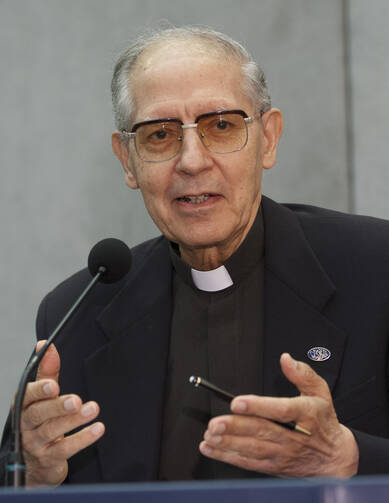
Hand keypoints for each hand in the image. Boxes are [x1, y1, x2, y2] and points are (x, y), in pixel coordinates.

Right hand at [20, 341, 104, 485]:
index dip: (39, 390)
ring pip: (52, 431)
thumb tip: (45, 345)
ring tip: (92, 409)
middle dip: (58, 406)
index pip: (27, 397)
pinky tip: (97, 428)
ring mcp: (36, 444)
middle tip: (76, 400)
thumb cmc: (39, 421)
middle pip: (39, 414)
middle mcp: (26, 425)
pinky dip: (83, 439)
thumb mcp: (40, 396)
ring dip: (74, 420)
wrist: (35, 461)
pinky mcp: (49, 459)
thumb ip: (45, 372)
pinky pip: (65, 449)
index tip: (53, 385)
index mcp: (23, 406)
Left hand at [200, 353, 358, 477]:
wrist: (335, 458)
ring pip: (252, 449)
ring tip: (210, 435)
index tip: (237, 402)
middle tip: (215, 423)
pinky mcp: (274, 466)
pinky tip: (212, 448)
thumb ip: (303, 374)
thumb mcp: (320, 392)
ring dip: (228, 443)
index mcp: (304, 414)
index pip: (280, 410)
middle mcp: (293, 436)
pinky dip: (228, 456)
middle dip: (235, 428)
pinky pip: (249, 462)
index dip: (258, 406)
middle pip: (261, 431)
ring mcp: (282, 453)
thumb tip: (286, 359)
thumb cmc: (323, 420)